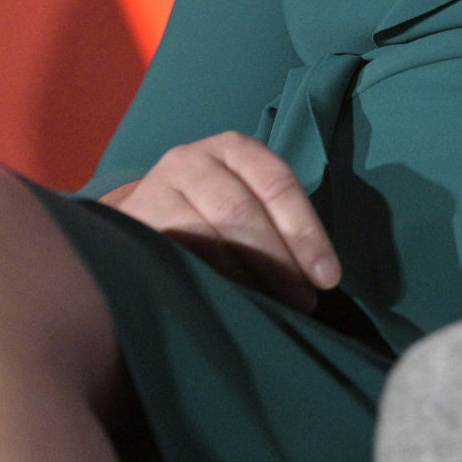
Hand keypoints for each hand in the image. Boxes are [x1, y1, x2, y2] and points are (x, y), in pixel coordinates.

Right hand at [99, 132, 341, 311]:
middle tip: (303, 303)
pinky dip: (204, 284)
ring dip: (244, 281)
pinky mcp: (134, 224)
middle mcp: (193, 159)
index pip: (278, 184)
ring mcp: (158, 189)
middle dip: (278, 263)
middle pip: (243, 213)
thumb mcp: (247, 197)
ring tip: (270, 313)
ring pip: (207, 238)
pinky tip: (225, 307)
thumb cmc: (214, 210)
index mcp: (234, 148)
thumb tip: (320, 276)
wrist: (146, 214)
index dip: (306, 233)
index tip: (327, 278)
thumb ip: (278, 224)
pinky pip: (174, 258)